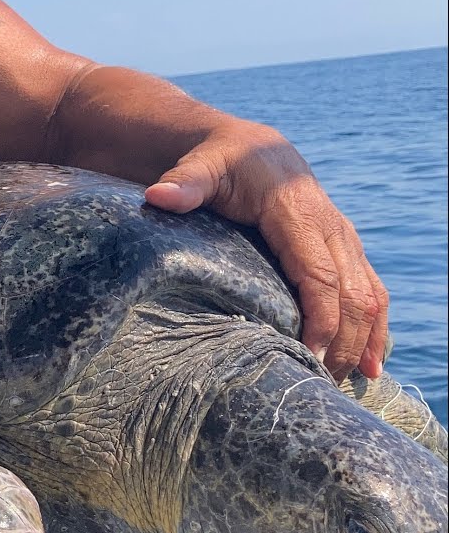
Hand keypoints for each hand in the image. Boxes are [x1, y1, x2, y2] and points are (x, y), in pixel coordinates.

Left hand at [142, 121, 387, 381]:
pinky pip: (371, 289)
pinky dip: (375, 327)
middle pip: (351, 293)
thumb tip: (157, 197)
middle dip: (345, 342)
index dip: (321, 319)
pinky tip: (370, 363)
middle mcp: (330, 227)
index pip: (319, 275)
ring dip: (367, 340)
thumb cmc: (222, 161)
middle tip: (324, 385)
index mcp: (298, 212)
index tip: (312, 356)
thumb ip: (184, 184)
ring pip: (370, 294)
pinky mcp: (346, 248)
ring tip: (352, 383)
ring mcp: (343, 238)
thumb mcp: (201, 167)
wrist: (252, 147)